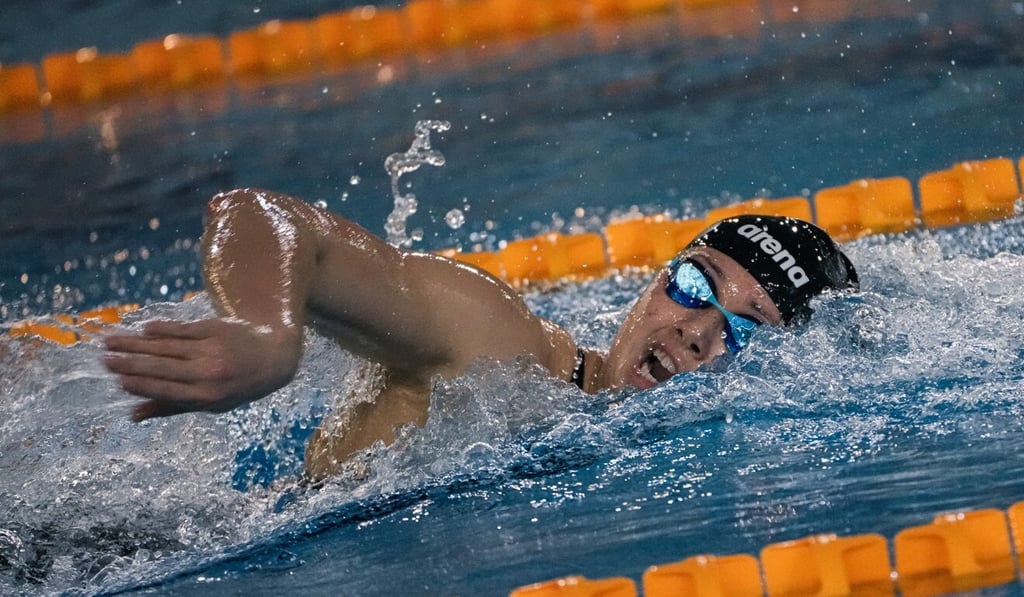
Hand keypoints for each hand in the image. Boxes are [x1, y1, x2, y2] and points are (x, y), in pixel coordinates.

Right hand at [103, 318, 300, 420]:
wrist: (273, 358)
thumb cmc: (236, 386)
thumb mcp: (210, 403)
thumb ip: (171, 407)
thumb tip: (132, 415)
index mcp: (207, 397)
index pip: (166, 390)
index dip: (140, 384)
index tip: (116, 379)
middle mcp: (210, 373)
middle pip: (162, 366)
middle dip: (131, 362)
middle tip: (104, 359)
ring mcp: (213, 349)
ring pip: (167, 346)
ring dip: (136, 343)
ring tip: (111, 340)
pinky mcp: (216, 329)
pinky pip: (182, 329)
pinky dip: (161, 329)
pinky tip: (143, 329)